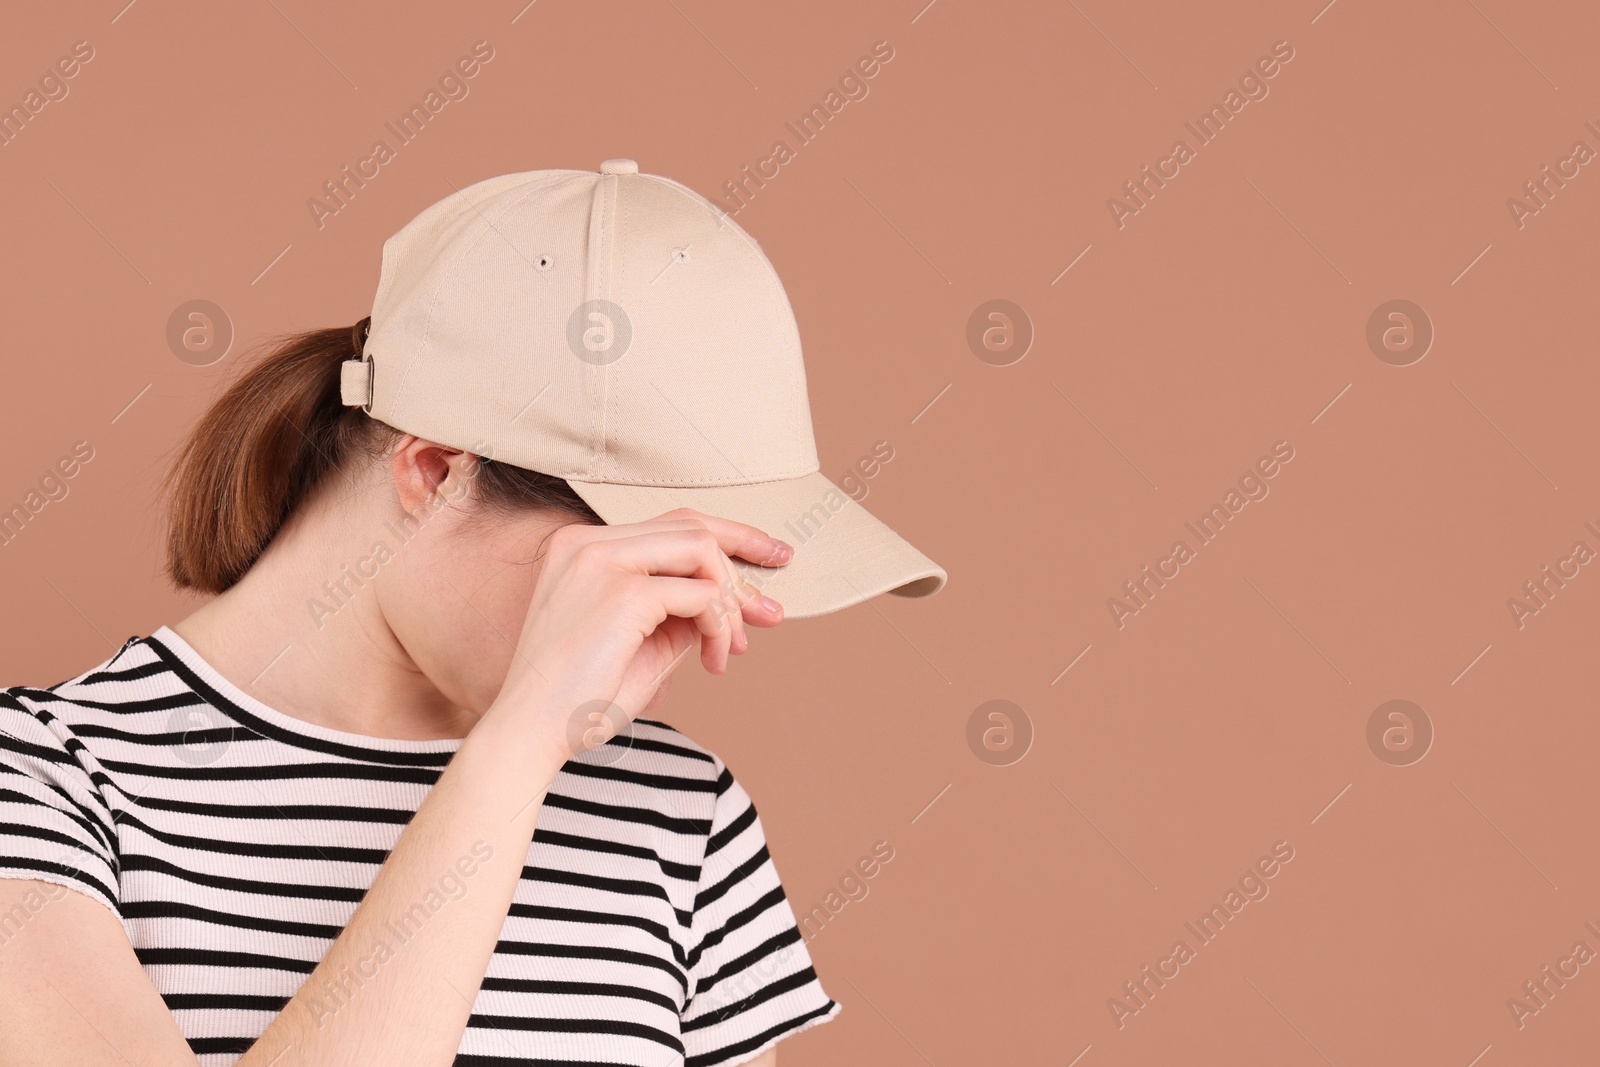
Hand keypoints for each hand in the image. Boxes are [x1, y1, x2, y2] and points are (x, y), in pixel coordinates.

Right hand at [490, 507, 790, 758]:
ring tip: (728, 651)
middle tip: (771, 613)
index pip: (669, 524)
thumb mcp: (640, 642)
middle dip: (743, 564)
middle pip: (692, 525)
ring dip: (729, 603)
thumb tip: (735, 601)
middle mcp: (588, 542)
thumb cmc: (579, 697)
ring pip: (702, 549)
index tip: (771, 557)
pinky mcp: (624, 592)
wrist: (531, 731)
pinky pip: (702, 595)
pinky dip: (719, 627)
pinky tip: (714, 662)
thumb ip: (678, 612)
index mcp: (581, 548)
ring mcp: (603, 561)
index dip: (728, 538)